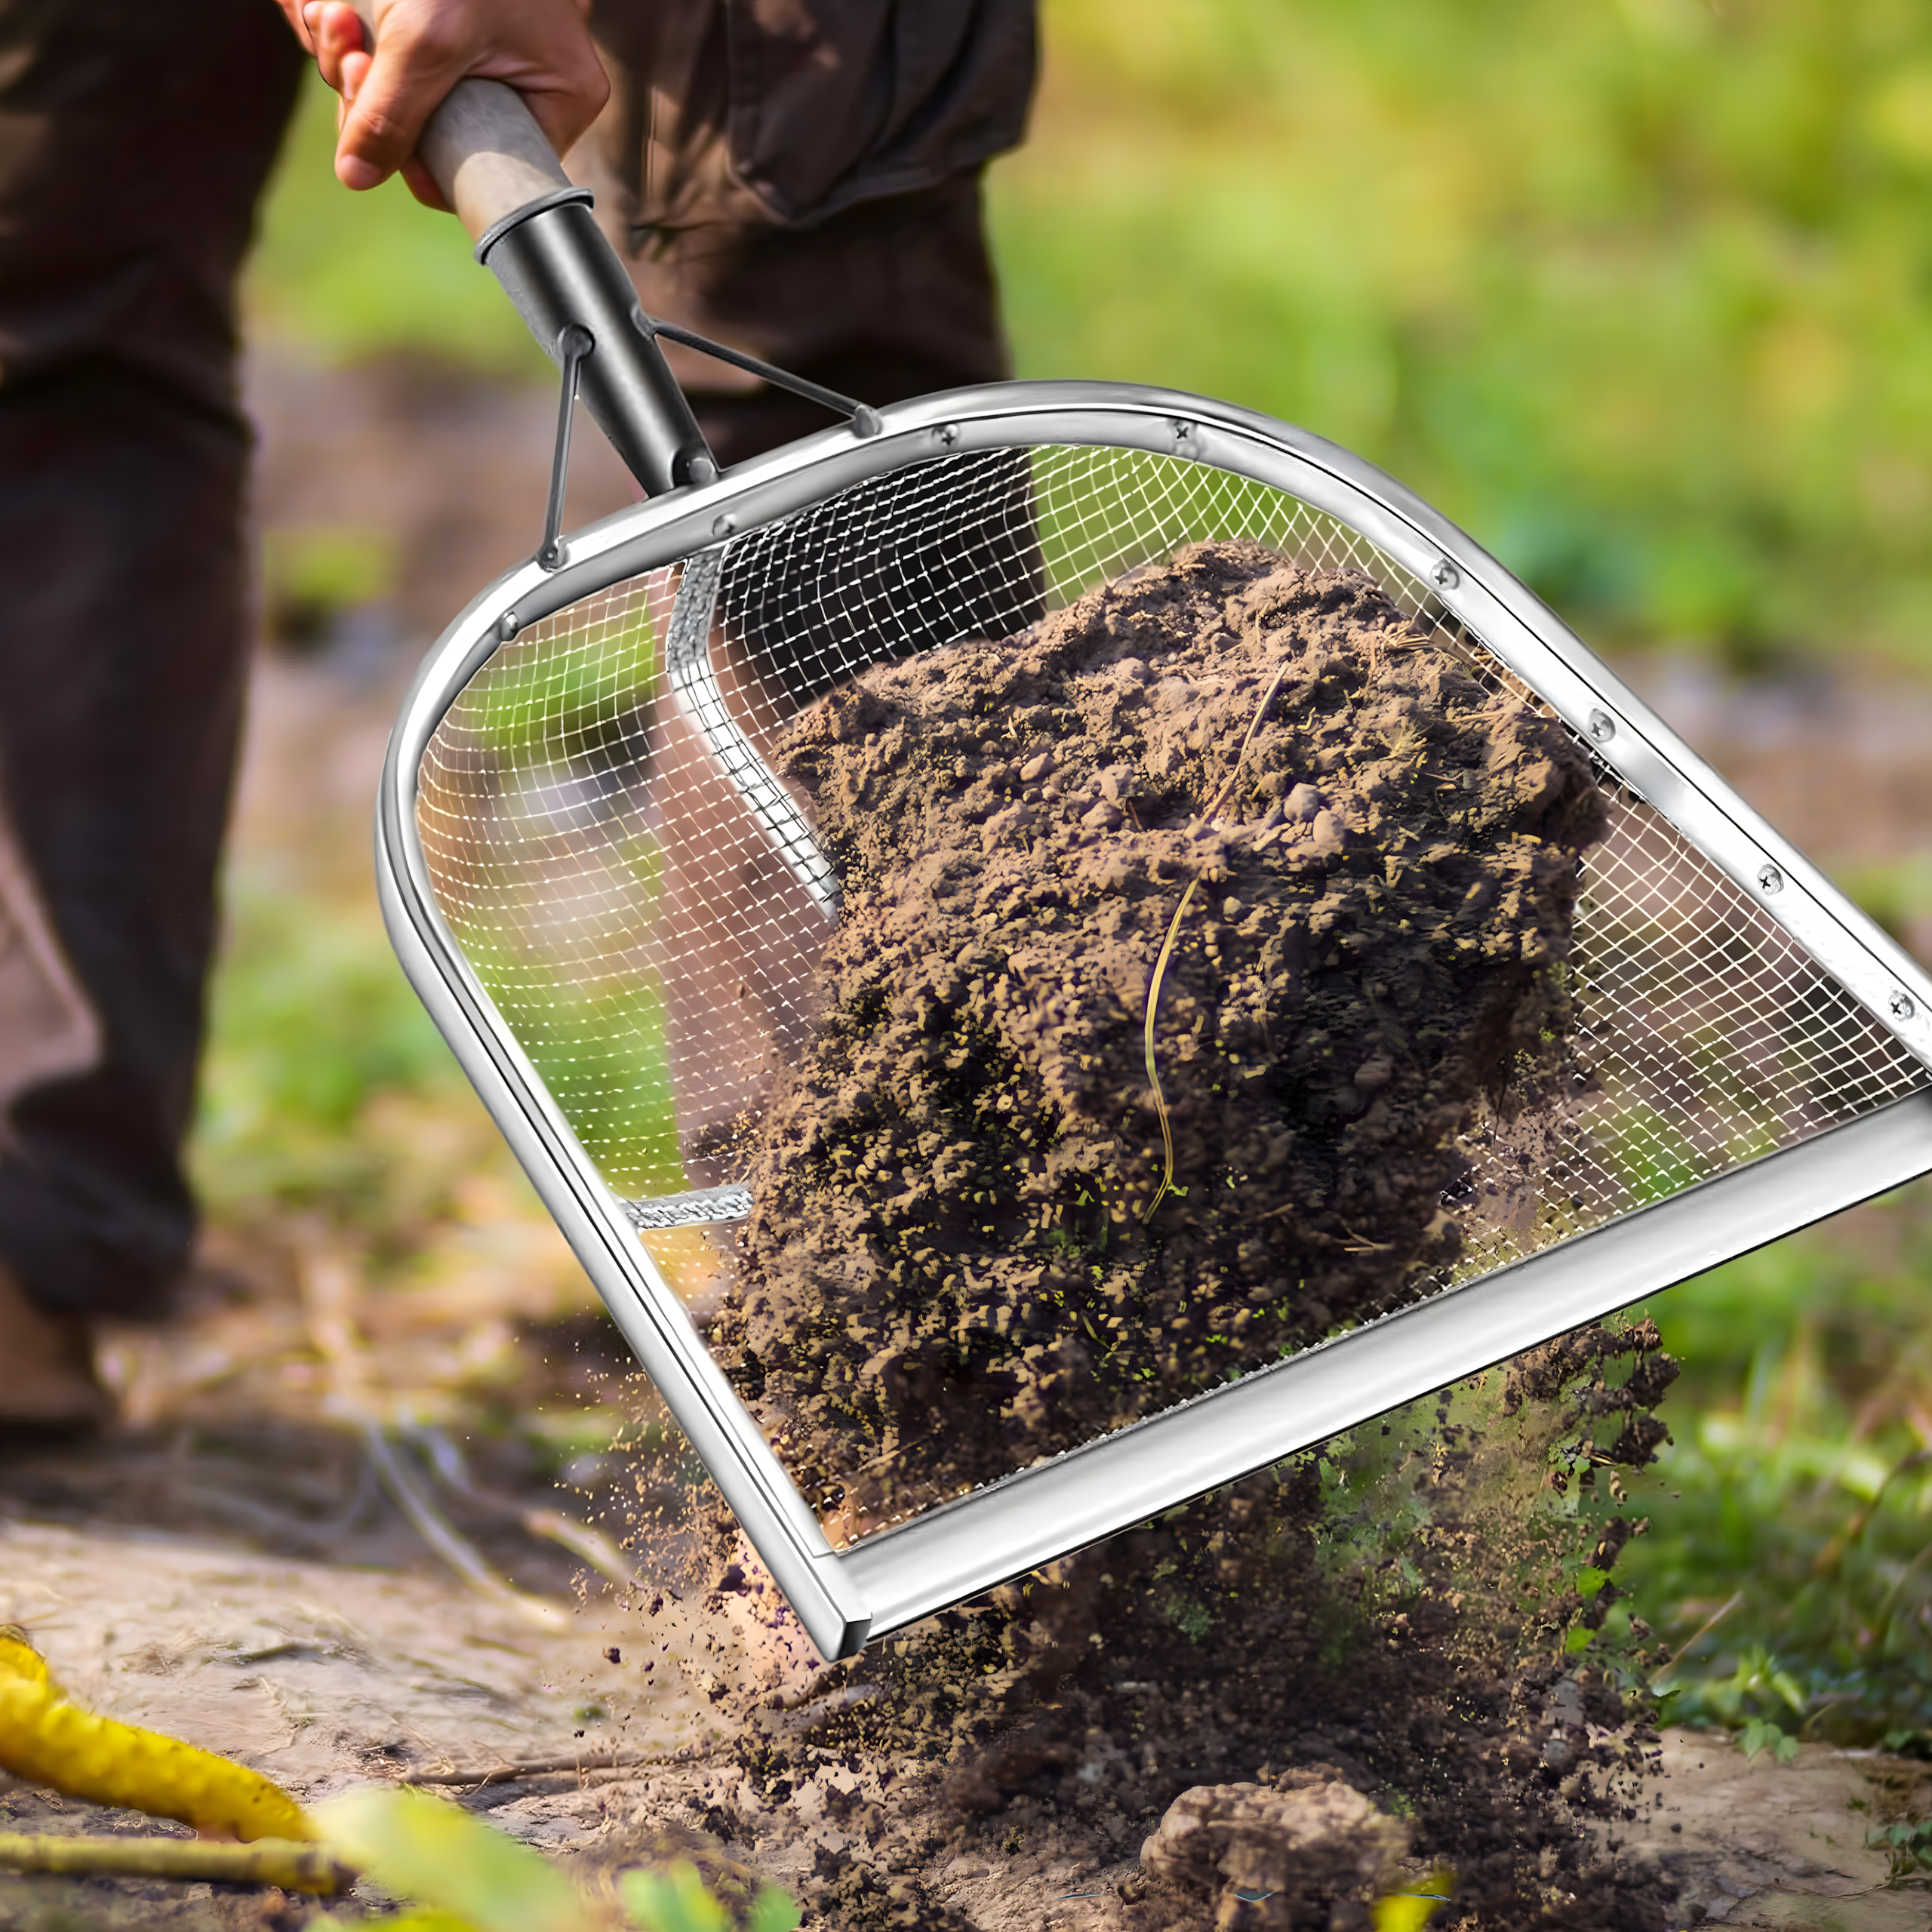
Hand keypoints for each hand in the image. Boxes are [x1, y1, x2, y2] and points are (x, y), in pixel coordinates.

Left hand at [278, 0, 608, 208]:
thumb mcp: (428, 36)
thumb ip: (393, 114)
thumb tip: (357, 177)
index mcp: (559, 98)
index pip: (487, 171)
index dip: (422, 167)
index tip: (373, 129)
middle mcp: (526, 85)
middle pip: (437, 136)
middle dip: (375, 102)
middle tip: (348, 61)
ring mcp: (482, 57)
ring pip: (404, 98)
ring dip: (349, 64)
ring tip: (332, 17)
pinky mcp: (440, 28)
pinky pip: (388, 61)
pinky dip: (350, 37)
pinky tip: (330, 9)